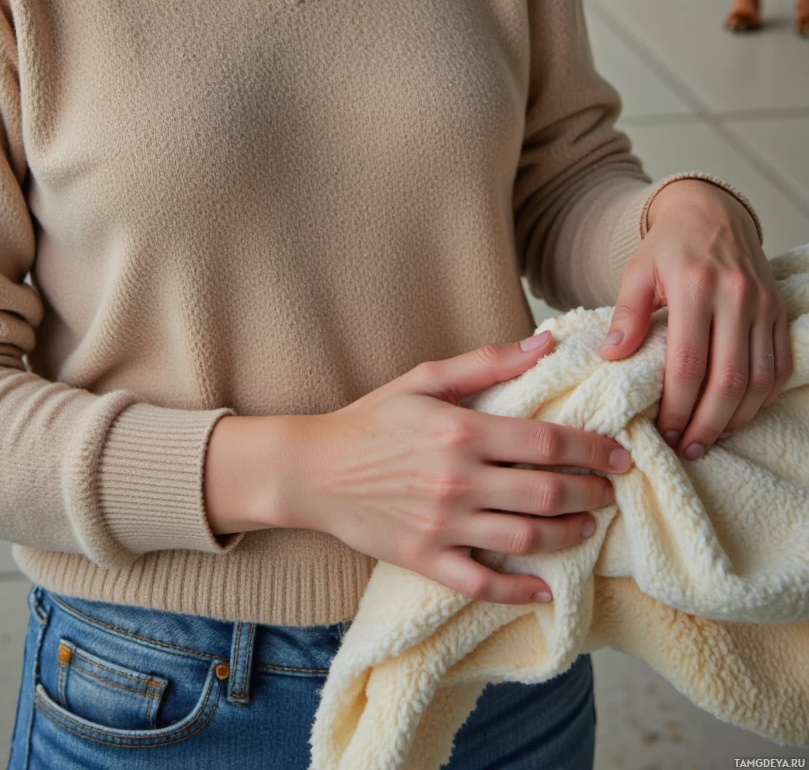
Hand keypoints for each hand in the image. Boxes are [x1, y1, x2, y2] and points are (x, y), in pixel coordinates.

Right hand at [286, 334, 631, 605]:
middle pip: (546, 492)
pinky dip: (521, 591)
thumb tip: (545, 343)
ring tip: (588, 526)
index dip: (591, 449)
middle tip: (611, 491)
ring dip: (568, 534)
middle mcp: (457, 480)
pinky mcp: (426, 559)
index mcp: (460, 430)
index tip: (619, 455)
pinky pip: (483, 582)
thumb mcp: (425, 378)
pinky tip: (548, 589)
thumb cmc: (372, 419)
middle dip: (590, 492)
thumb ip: (487, 362)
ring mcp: (442, 524)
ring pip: (525, 538)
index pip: (545, 442)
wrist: (314, 469)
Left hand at [599, 180, 791, 459]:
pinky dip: (761, 398)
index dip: (677, 405)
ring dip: (736, 418)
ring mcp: (762, 306)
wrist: (712, 212)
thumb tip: (611, 357)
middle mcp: (735, 296)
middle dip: (707, 423)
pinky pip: (779, 367)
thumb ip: (626, 314)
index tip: (664, 431)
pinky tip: (737, 413)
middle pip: (728, 379)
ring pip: (759, 379)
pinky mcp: (778, 312)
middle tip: (688, 447)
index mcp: (694, 286)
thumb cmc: (669, 246)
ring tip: (709, 438)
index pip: (688, 362)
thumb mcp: (637, 270)